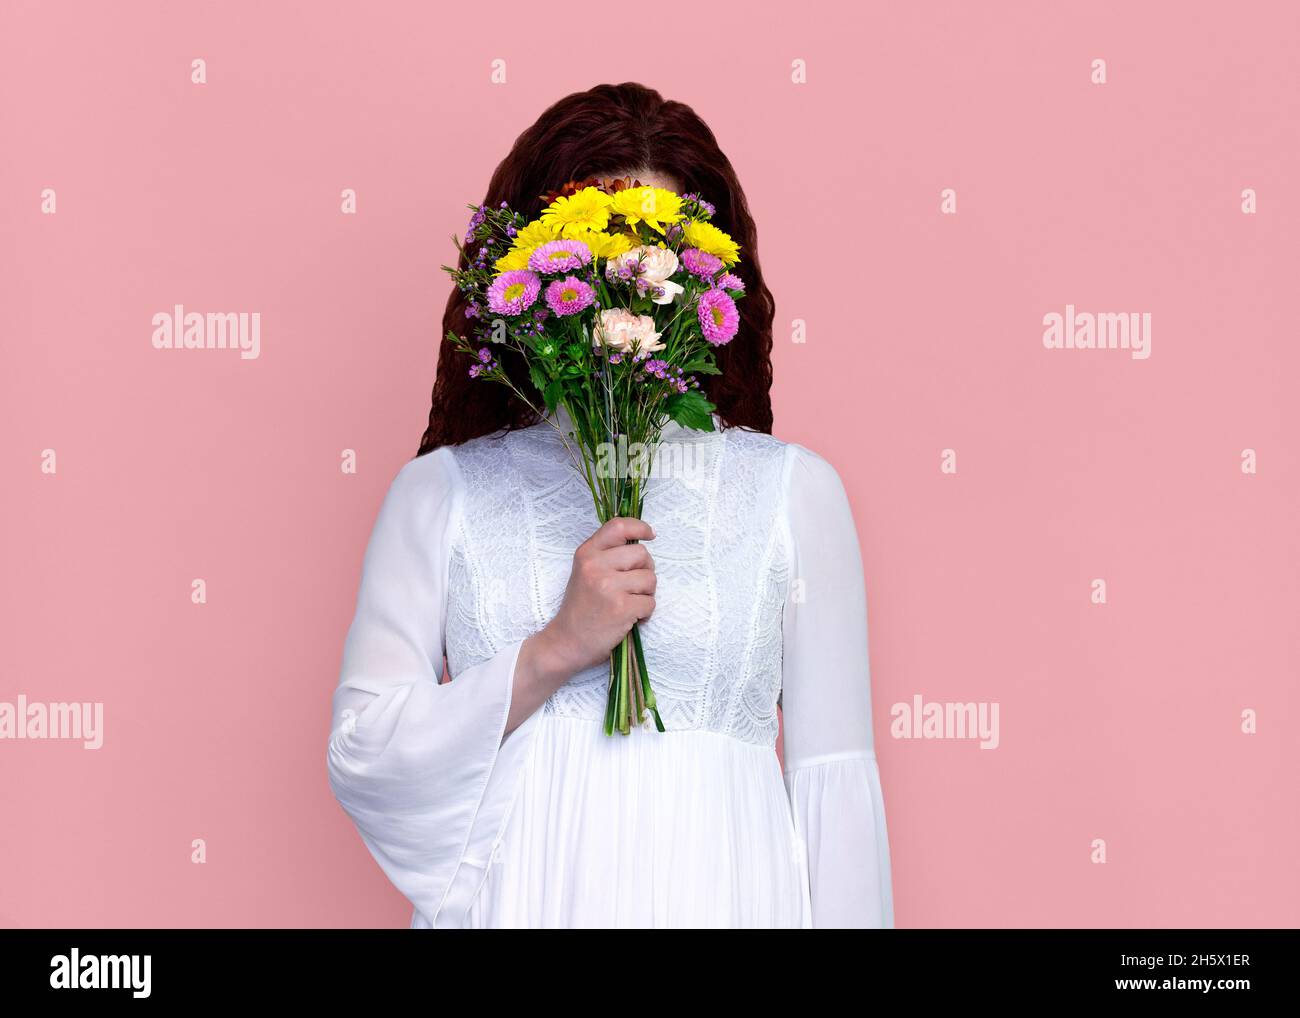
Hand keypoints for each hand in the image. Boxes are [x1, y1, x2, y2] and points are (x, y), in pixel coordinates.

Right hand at [517, 517, 656, 696]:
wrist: (566, 642)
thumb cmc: (580, 607)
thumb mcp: (584, 572)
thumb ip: (606, 555)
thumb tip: (640, 540)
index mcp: (586, 553)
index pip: (618, 526)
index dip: (640, 527)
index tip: (650, 534)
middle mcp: (595, 565)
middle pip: (642, 554)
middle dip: (645, 570)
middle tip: (633, 586)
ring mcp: (608, 586)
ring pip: (650, 579)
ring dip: (646, 594)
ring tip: (629, 603)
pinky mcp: (621, 608)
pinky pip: (650, 603)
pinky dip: (645, 613)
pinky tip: (629, 618)